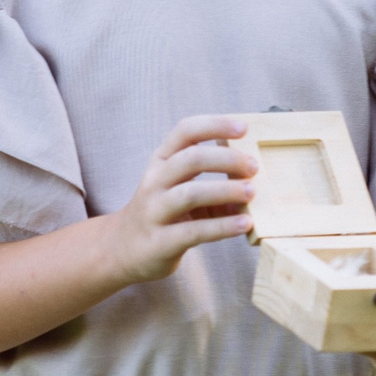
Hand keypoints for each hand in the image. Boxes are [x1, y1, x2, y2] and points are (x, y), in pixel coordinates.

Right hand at [94, 116, 258, 287]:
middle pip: (191, 159)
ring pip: (190, 193)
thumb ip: (212, 184)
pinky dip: (223, 226)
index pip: (185, 131)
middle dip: (227, 159)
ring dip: (225, 190)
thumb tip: (252, 183)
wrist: (122, 249)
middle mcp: (154, 182)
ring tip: (251, 192)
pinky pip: (194, 231)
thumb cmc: (162, 213)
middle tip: (253, 167)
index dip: (215, 125)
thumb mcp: (180, 189)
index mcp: (161, 161)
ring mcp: (154, 211)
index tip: (243, 128)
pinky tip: (245, 224)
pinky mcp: (160, 242)